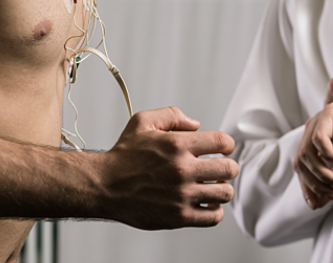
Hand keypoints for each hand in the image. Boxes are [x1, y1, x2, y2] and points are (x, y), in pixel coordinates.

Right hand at [98, 106, 238, 229]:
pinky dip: (215, 210)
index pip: (222, 142)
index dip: (227, 145)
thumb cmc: (123, 156)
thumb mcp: (142, 122)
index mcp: (177, 145)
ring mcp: (182, 194)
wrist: (103, 186)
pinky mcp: (178, 216)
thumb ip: (172, 115)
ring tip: (213, 186)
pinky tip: (206, 203)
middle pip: (229, 168)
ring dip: (222, 188)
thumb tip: (196, 124)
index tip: (224, 149)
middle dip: (228, 167)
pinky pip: (213, 216)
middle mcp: (182, 169)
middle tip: (221, 169)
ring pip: (224, 193)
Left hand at [295, 77, 332, 208]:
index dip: (308, 187)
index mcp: (315, 142)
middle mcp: (313, 130)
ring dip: (321, 173)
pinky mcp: (330, 113)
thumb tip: (318, 203)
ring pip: (306, 153)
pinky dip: (327, 155)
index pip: (301, 168)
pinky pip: (319, 138)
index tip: (324, 201)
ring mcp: (320, 121)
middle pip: (299, 162)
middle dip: (313, 183)